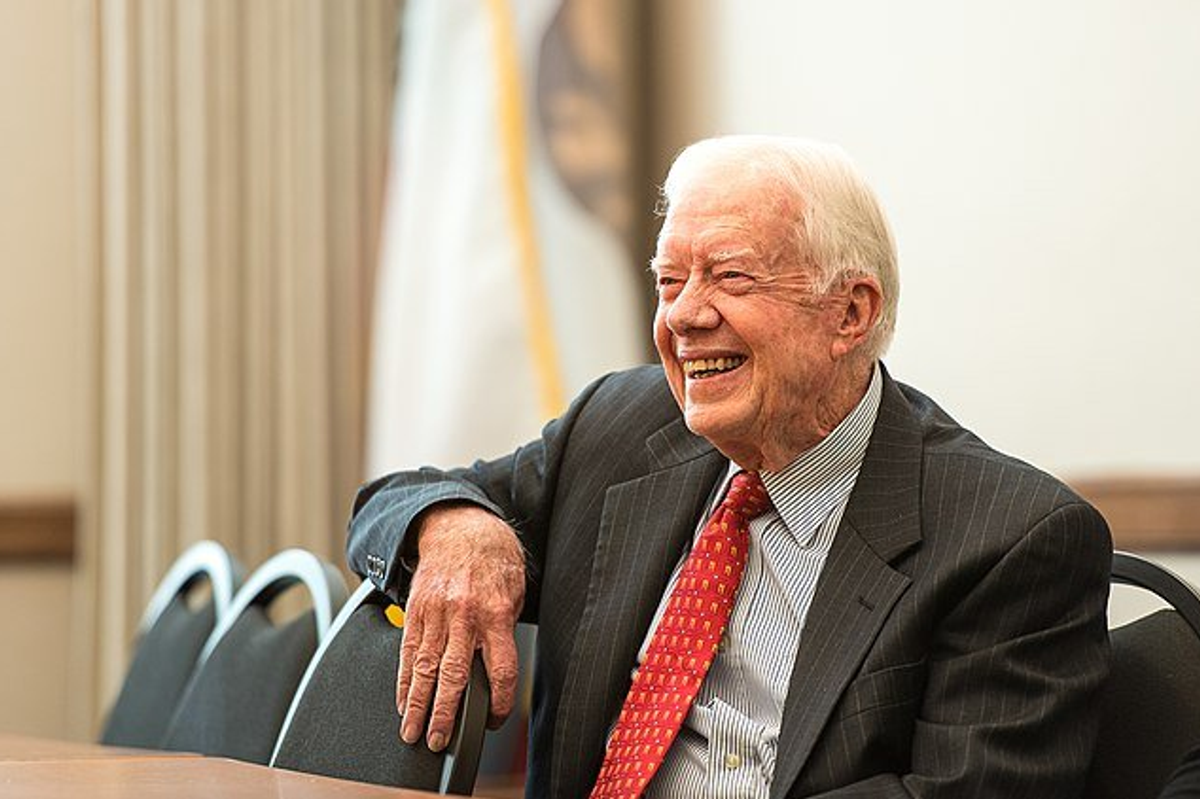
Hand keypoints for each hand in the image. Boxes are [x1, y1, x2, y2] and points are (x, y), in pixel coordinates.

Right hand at [397, 504, 525, 750]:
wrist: (459, 526)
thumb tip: (496, 670)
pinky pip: (408, 652)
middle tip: (439, 740)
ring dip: (418, 704)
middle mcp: (463, 615)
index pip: (500, 669)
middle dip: (445, 713)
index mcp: (495, 613)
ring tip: (413, 731)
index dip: (498, 702)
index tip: (493, 719)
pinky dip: (404, 680)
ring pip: (424, 668)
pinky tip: (403, 700)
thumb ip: (505, 629)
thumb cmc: (493, 558)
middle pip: (453, 675)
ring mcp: (435, 614)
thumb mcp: (514, 590)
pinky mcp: (414, 611)